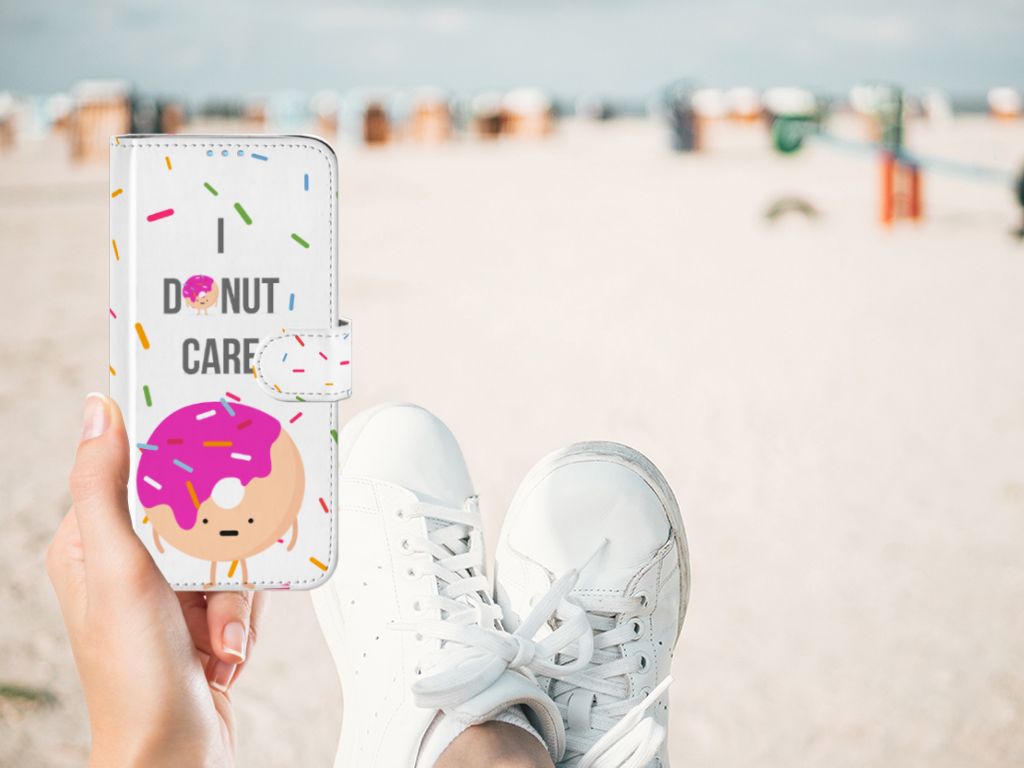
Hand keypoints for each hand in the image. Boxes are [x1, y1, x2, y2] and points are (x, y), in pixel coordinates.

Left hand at [47, 394, 266, 766]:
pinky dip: (243, 617)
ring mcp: (168, 593)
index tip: (210, 445)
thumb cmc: (135, 676)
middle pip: (198, 512)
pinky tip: (226, 648)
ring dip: (233, 597)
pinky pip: (243, 587)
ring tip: (217, 634)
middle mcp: (129, 564)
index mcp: (91, 544)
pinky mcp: (201, 616)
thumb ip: (105, 488)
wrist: (175, 755)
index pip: (136, 473)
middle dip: (219, 553)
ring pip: (228, 551)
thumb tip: (98, 412)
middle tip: (216, 575)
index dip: (177, 461)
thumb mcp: (118, 570)